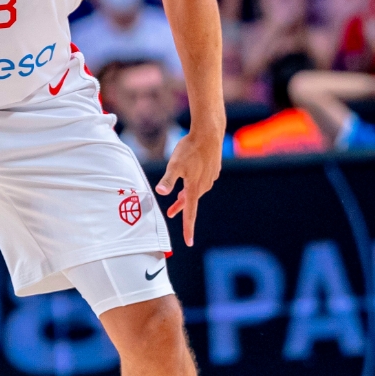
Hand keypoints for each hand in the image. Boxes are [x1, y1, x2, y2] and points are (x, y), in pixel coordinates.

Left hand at [155, 126, 221, 246]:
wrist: (209, 133)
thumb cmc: (190, 148)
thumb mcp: (174, 165)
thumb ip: (168, 180)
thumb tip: (160, 193)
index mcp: (194, 188)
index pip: (190, 213)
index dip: (188, 229)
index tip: (189, 242)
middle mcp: (204, 186)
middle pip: (190, 201)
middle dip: (180, 207)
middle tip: (170, 212)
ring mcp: (210, 178)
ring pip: (196, 190)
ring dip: (187, 193)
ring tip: (179, 195)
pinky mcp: (214, 170)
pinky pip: (202, 180)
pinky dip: (195, 182)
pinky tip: (192, 174)